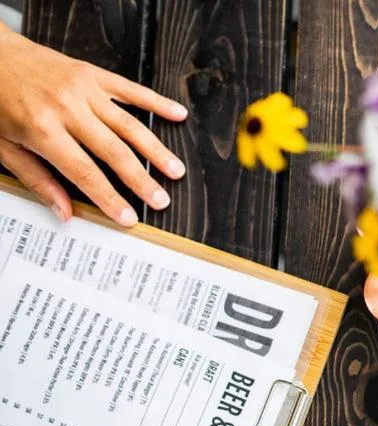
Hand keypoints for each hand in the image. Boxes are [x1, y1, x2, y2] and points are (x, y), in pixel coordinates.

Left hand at [0, 25, 187, 225]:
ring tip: (175, 170)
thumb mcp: (3, 146)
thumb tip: (64, 211)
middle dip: (141, 180)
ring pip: (129, 125)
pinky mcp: (92, 74)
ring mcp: (83, 89)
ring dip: (156, 150)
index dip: (109, 198)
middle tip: (161, 200)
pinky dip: (156, 103)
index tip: (128, 217)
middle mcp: (67, 108)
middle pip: (114, 152)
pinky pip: (130, 90)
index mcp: (42, 129)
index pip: (85, 173)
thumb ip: (37, 179)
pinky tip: (177, 114)